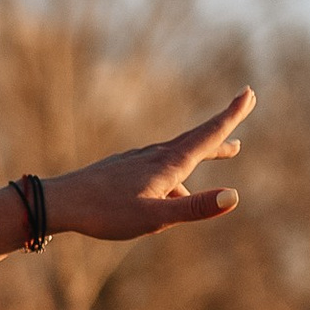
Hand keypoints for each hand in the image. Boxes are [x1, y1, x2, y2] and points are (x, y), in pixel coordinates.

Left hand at [47, 90, 252, 243]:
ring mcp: (140, 161)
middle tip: (245, 103)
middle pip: (198, 137)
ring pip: (181, 152)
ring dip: (206, 148)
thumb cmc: (105, 213)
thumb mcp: (155, 217)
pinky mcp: (126, 170)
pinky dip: (180, 170)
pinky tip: (173, 191)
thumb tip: (234, 195)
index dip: (232, 115)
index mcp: (169, 164)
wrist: (60, 203)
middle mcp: (156, 156)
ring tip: (226, 152)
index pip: (208, 135)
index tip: (249, 92)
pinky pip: (162, 166)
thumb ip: (195, 208)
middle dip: (224, 123)